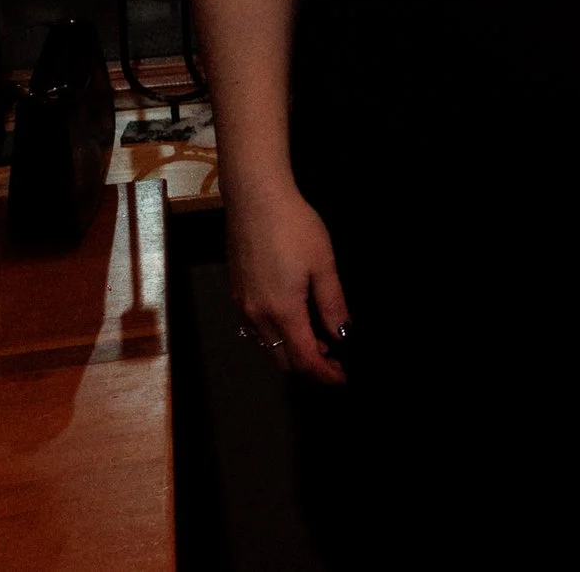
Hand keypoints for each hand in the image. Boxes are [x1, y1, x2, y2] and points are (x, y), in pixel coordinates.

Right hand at [226, 184, 349, 384]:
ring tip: (319, 342)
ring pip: (266, 346)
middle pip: (282, 359)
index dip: (325, 373)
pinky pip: (255, 330)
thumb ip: (332, 304)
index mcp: (282, 312)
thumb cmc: (295, 228)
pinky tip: (293, 321)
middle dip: (309, 367)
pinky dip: (276, 337)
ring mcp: (242, 305)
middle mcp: (256, 316)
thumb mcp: (323, 265)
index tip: (343, 378)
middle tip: (334, 362)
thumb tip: (343, 335)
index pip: (304, 359)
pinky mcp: (236, 293)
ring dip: (291, 352)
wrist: (255, 201)